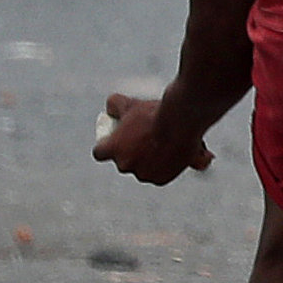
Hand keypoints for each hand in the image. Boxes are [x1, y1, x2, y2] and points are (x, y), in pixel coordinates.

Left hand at [93, 91, 212, 183]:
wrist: (182, 121)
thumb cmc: (155, 113)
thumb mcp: (131, 103)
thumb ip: (115, 105)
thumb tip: (110, 106)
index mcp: (113, 148)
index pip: (100, 152)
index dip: (107, 146)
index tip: (116, 139)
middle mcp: (125, 164)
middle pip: (124, 161)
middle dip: (134, 152)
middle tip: (147, 136)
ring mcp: (143, 174)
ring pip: (144, 168)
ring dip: (151, 160)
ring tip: (166, 142)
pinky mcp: (160, 179)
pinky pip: (160, 174)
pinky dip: (167, 166)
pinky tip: (176, 152)